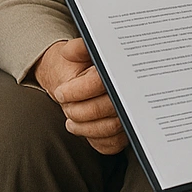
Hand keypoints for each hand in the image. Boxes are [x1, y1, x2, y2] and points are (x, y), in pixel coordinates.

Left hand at [35, 37, 127, 154]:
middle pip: (106, 108)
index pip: (99, 83)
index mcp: (117, 70)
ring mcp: (130, 113)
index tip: (61, 93)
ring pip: (110, 128)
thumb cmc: (78, 66)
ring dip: (84, 127)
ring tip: (70, 119)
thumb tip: (70, 51)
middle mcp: (129, 92)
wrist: (79, 79)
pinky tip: (84, 129)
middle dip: (79, 110)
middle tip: (65, 106)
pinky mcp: (125, 131)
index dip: (78, 91)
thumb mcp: (74, 51)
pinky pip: (113, 143)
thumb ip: (76, 49)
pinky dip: (96, 140)